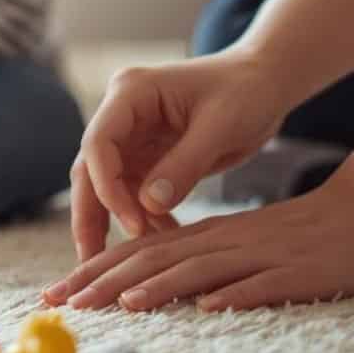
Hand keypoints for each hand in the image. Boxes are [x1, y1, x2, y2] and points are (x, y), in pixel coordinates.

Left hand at [46, 167, 353, 311]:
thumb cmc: (301, 239)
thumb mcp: (240, 247)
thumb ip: (200, 263)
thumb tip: (156, 292)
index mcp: (207, 237)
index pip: (138, 252)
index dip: (95, 272)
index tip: (55, 295)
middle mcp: (223, 243)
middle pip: (154, 260)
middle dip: (104, 282)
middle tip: (61, 304)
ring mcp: (258, 257)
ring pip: (199, 270)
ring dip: (159, 288)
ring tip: (121, 305)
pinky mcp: (296, 273)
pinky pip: (262, 284)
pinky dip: (234, 294)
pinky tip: (208, 307)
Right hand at [69, 49, 291, 261]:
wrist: (263, 84)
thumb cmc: (245, 91)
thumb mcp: (221, 126)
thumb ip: (184, 165)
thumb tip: (148, 207)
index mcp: (131, 93)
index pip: (99, 144)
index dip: (107, 187)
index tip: (133, 224)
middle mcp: (121, 115)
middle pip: (90, 170)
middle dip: (90, 216)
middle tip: (92, 264)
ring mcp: (131, 138)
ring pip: (107, 189)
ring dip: (116, 225)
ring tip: (125, 268)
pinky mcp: (146, 159)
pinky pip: (135, 196)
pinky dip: (146, 222)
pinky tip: (163, 247)